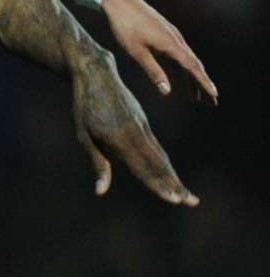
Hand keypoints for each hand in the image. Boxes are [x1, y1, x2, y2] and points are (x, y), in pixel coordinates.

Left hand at [69, 52, 197, 205]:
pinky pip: (155, 146)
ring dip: (173, 176)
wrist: (97, 73)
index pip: (142, 168)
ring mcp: (142, 126)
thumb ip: (98, 163)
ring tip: (186, 194)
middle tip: (192, 203)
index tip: (174, 200)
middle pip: (158, 164)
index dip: (158, 185)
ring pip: (160, 156)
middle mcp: (136, 133)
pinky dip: (164, 162)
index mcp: (120, 138)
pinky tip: (168, 174)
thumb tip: (101, 192)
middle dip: (174, 185)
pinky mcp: (143, 121)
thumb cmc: (85, 105)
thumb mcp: (84, 134)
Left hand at [102, 0, 216, 103]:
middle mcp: (176, 39)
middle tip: (211, 102)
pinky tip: (184, 73)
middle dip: (203, 84)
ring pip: (188, 58)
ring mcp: (172, 34)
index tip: (214, 96)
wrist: (119, 0)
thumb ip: (153, 71)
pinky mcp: (165, 31)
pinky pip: (181, 52)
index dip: (203, 83)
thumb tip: (167, 91)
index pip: (193, 68)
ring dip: (194, 77)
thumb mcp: (137, 52)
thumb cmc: (125, 26)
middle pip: (194, 65)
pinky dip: (185, 66)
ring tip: (196, 95)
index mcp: (172, 44)